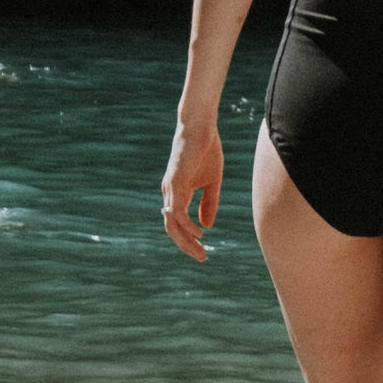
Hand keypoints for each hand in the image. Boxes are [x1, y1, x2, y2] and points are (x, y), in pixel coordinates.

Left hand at [162, 115, 223, 261]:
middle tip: (201, 257)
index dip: (188, 239)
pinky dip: (187, 225)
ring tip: (200, 251)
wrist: (200, 125)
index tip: (203, 250)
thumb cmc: (206, 149)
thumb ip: (209, 203)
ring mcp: (171, 188)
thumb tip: (207, 226)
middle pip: (172, 228)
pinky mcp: (175, 183)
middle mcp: (170, 193)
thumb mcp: (212, 181)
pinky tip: (199, 233)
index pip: (178, 223)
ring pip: (172, 224)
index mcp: (177, 193)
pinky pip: (178, 211)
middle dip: (186, 246)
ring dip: (185, 241)